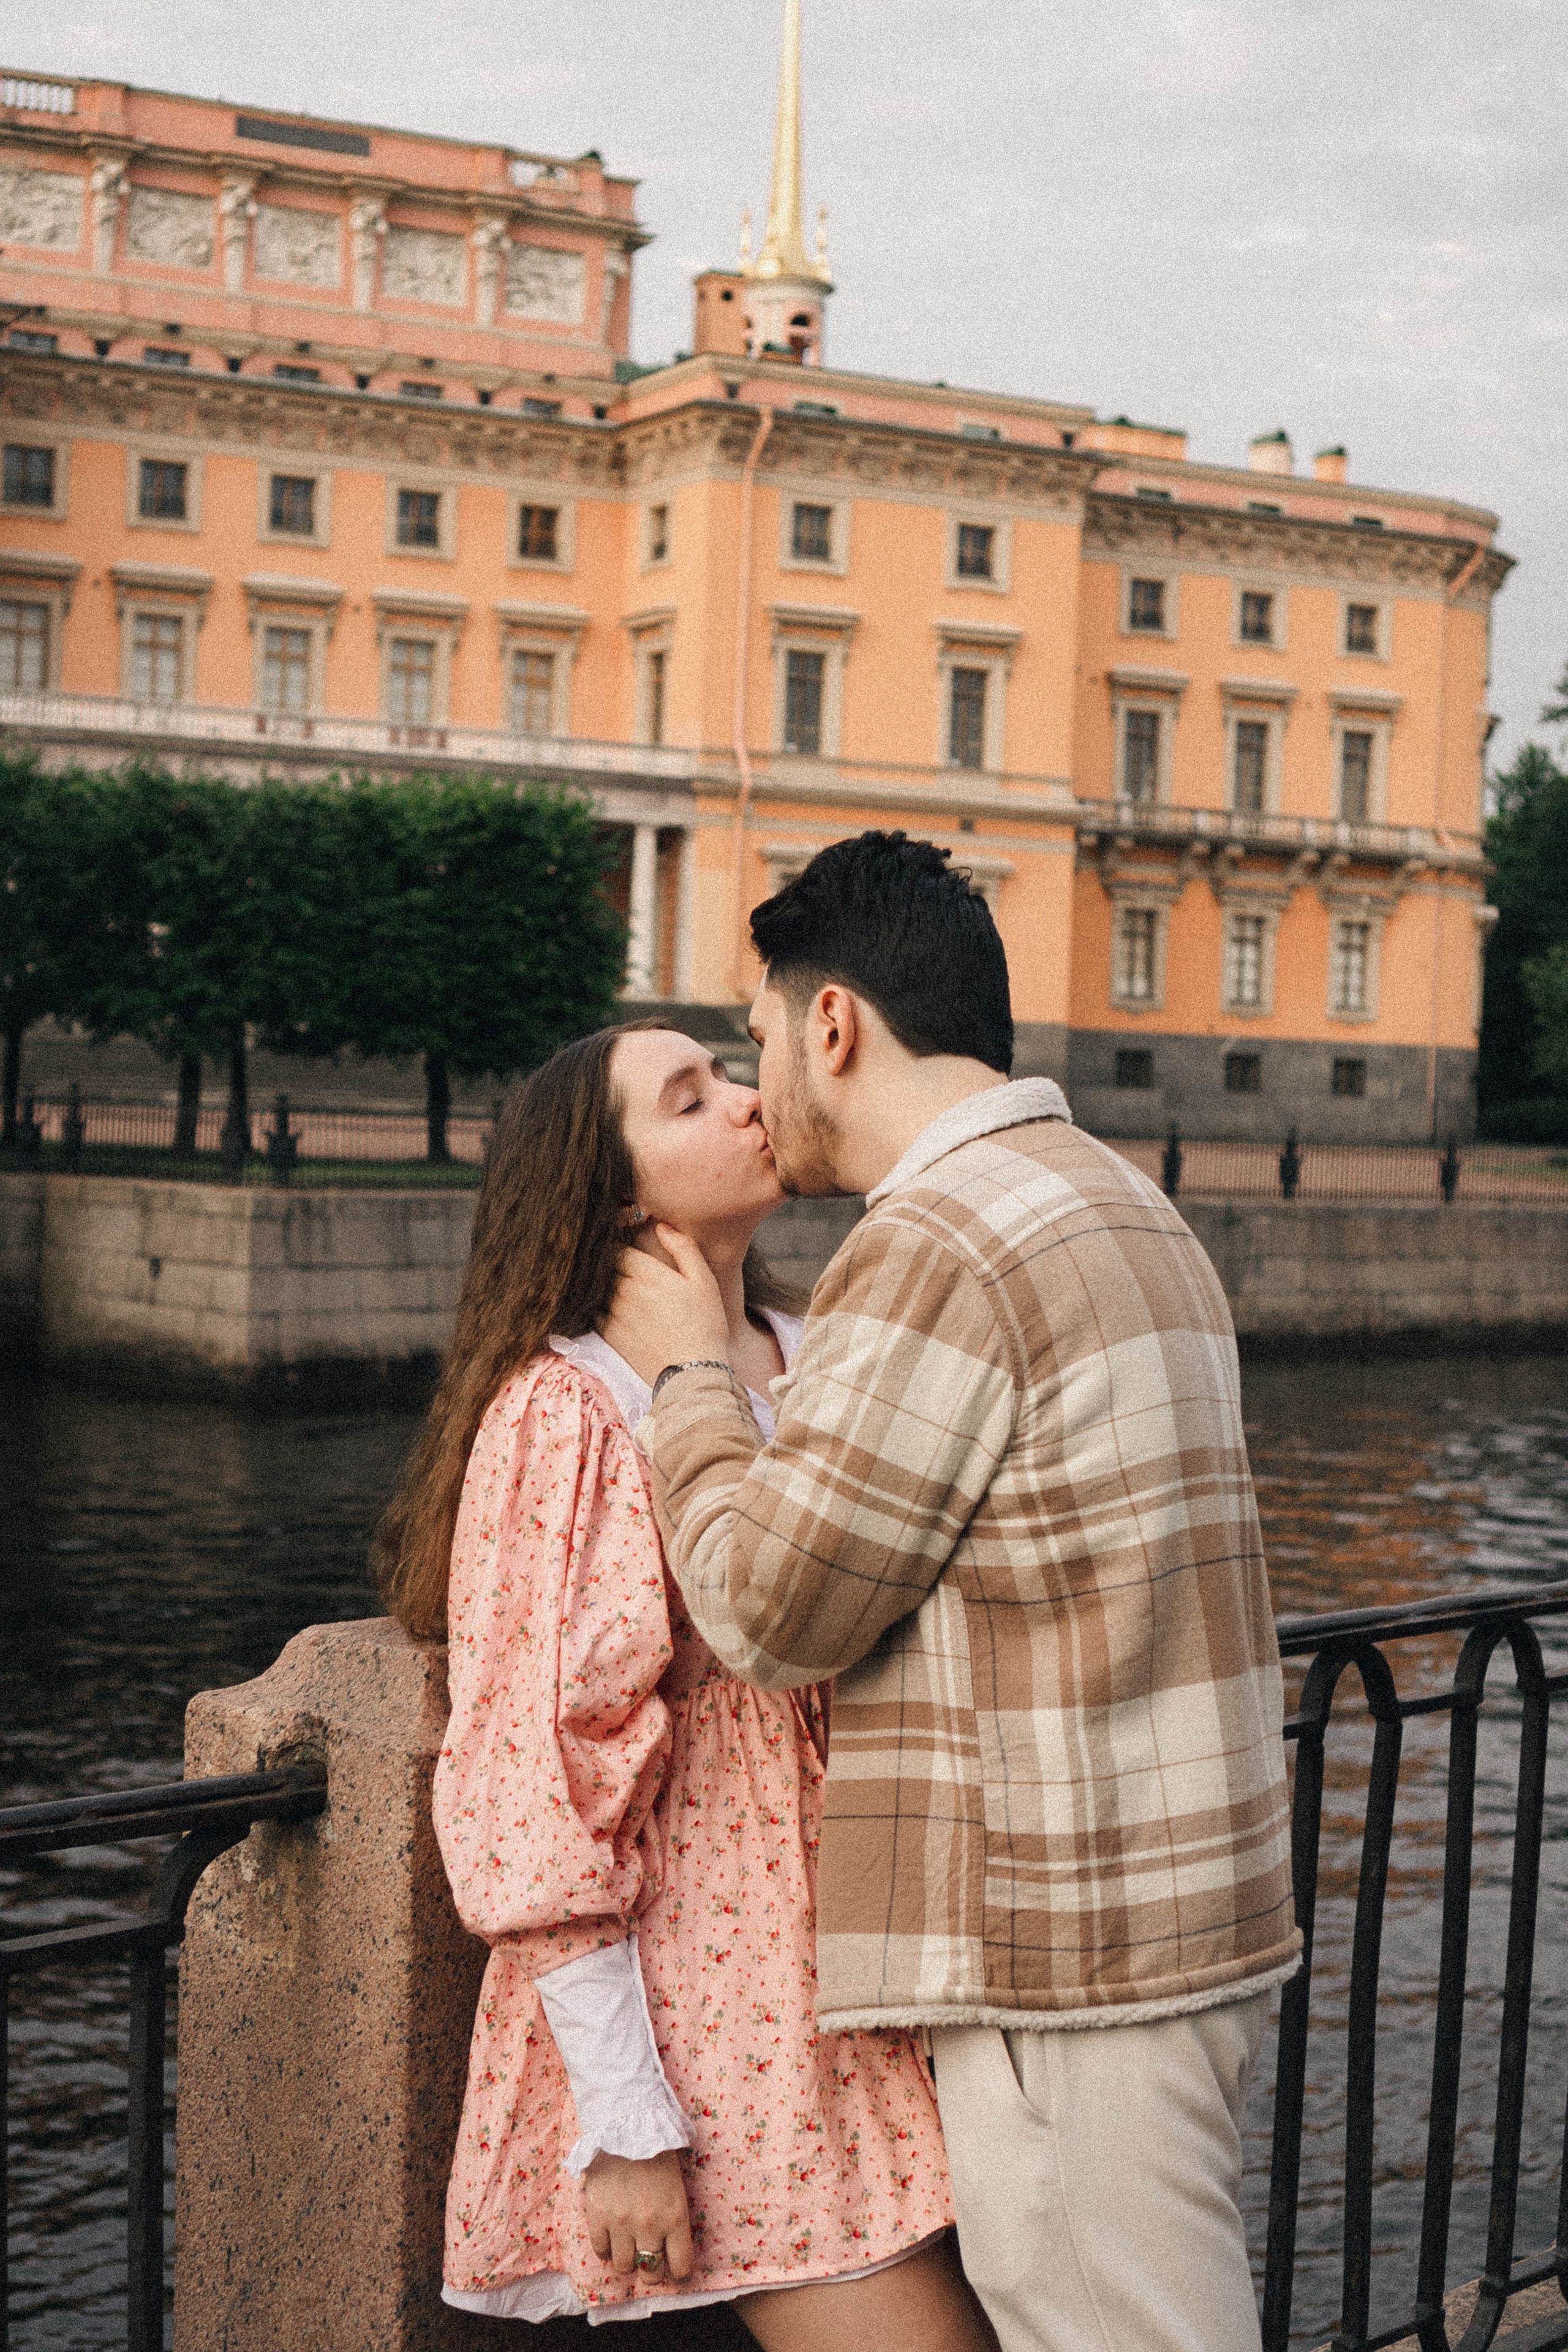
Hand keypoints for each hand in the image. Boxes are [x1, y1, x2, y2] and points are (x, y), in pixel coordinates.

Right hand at [581, 2148, 694, 2280]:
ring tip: (629, 2245)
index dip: (678, 2274)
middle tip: (650, 2259)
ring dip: (628, 2260)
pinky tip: (612, 2235)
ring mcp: (621, 2223)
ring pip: (624, 2267)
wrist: (626, 2128)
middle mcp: (649, 2226)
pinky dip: (607, 2248)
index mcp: (675, 2217)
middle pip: (651, 2274)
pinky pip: (601, 2251)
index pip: (681, 2267)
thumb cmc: (658, 2156)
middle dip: (652, 2271)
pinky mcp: (597, 2217)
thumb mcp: (677, 2189)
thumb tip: (672, 2252)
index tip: (675, 2271)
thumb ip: (674, 2221)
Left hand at [601, 1225, 728, 1387]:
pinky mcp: (610, 1335)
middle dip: (609, 1263)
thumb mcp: (703, 1280)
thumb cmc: (704, 1323)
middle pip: (606, 1267)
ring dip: (601, 1284)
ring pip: (598, 1288)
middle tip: (615, 1264)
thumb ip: (683, 1248)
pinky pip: (593, 1312)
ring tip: (610, 1285)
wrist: (693, 1371)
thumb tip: (661, 1225)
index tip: (622, 1247)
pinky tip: (608, 1308)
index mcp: (647, 1273)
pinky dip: (596, 1306)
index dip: (619, 1246)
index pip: (618, 1249)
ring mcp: (615, 1313)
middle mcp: (625, 1290)